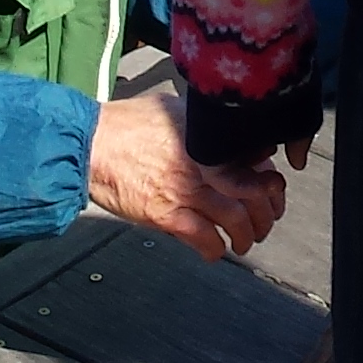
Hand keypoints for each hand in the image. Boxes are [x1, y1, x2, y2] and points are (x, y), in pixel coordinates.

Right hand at [87, 90, 287, 260]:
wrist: (91, 143)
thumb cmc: (126, 124)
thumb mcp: (175, 110)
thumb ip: (206, 124)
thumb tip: (233, 135)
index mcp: (210, 138)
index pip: (258, 162)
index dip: (270, 182)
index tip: (271, 193)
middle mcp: (205, 164)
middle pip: (255, 194)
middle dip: (266, 214)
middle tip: (263, 224)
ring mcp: (187, 190)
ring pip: (236, 220)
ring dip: (245, 236)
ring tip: (243, 243)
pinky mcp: (166, 215)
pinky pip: (204, 238)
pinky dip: (215, 250)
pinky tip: (214, 252)